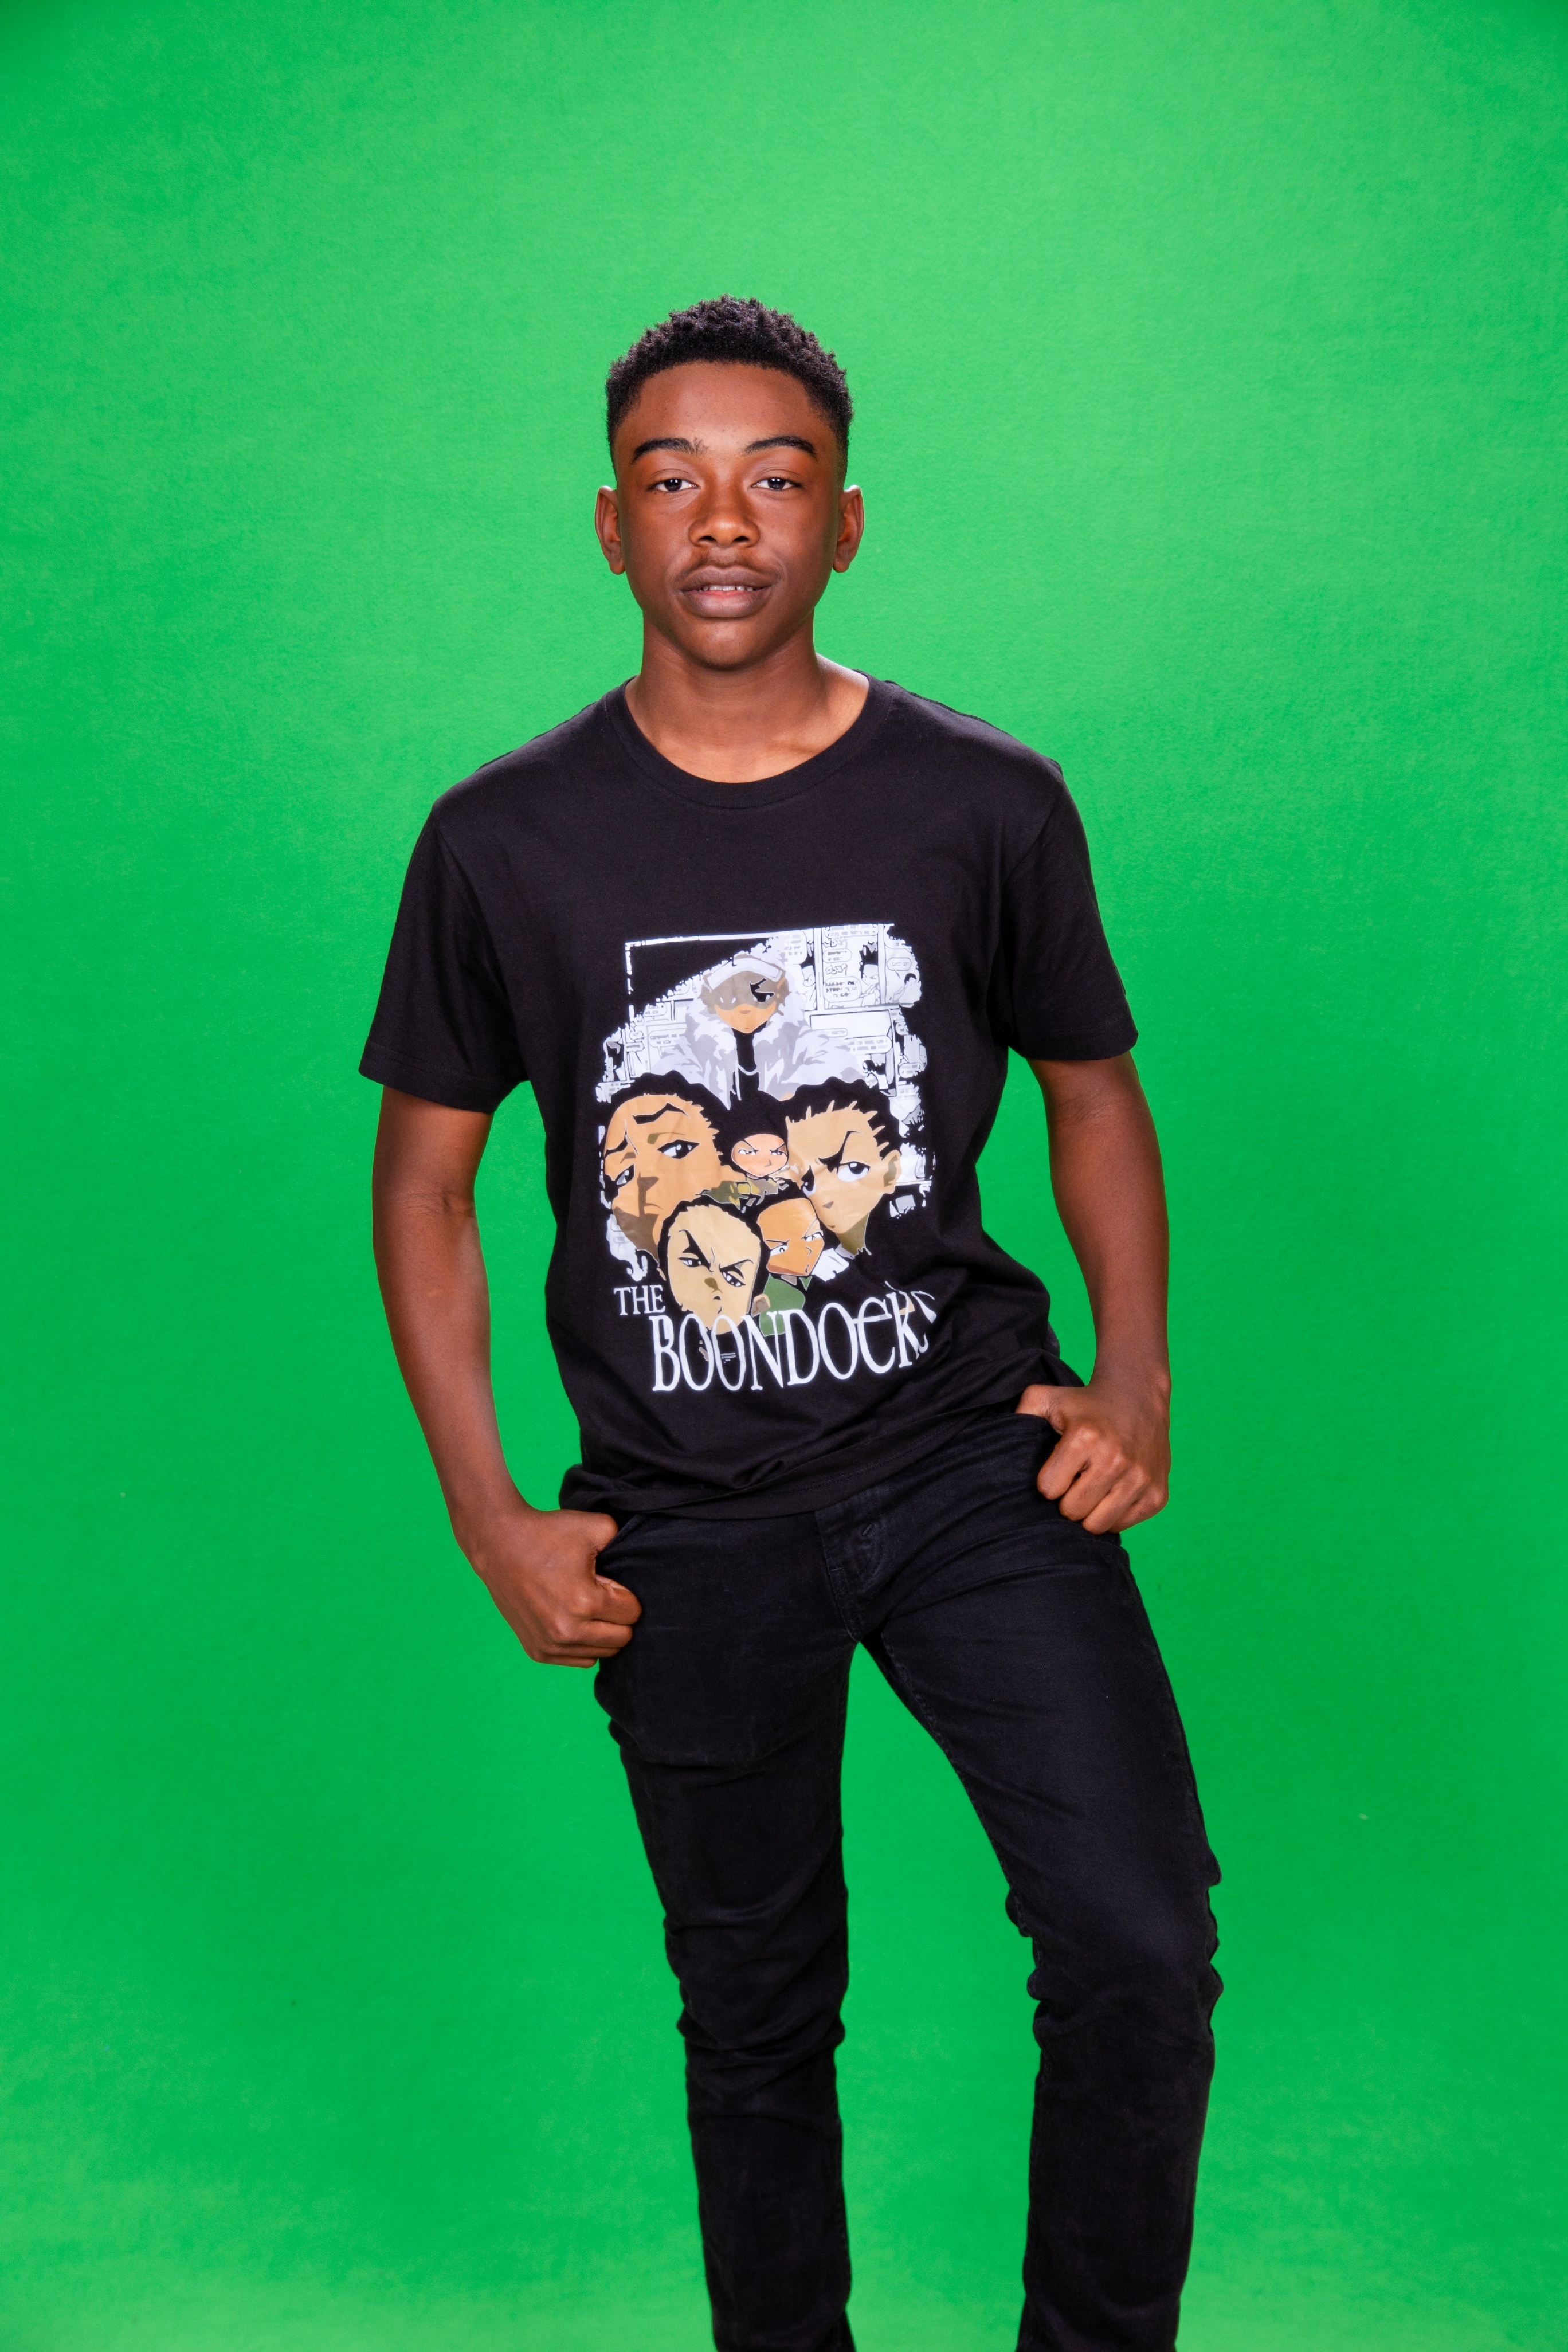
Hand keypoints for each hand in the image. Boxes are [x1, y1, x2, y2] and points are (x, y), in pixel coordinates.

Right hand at [457, 1501, 641, 1667]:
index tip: (606, 1580)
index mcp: (586, 1602)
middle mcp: (567, 1631)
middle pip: (621, 1639)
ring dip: (600, 1632)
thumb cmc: (547, 1533)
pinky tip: (571, 1618)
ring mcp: (550, 1645)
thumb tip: (642, 1562)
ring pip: (601, 1653)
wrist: (499, 1543)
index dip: (624, 1594)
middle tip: (598, 1593)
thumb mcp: (596, 1527)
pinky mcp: (537, 1651)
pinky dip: (581, 1643)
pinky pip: (579, 1659)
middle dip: (617, 1617)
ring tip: (582, 1605)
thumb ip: (626, 1542)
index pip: (633, 1613)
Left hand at [1014, 1378, 1170, 1534]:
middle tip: (1075, 1479)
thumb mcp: (1046, 1397)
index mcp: (1085, 1438)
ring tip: (1092, 1486)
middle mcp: (1116, 1460)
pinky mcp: (1158, 1496)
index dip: (1048, 1481)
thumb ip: (1020, 1414)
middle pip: (1072, 1512)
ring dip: (1089, 1510)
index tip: (1058, 1467)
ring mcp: (1141, 1479)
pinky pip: (1122, 1525)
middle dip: (1067, 1499)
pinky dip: (1113, 1513)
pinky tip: (1113, 1489)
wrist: (1138, 1397)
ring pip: (1097, 1525)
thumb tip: (999, 1444)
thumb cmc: (1084, 1403)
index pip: (1048, 1489)